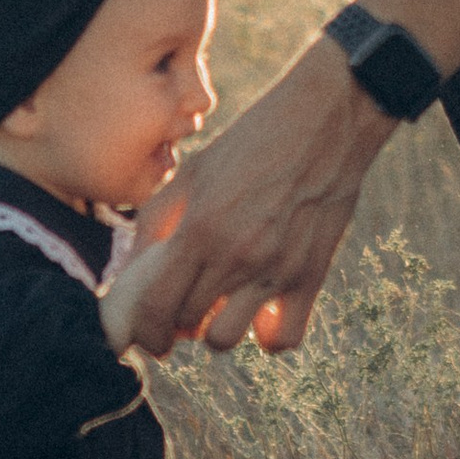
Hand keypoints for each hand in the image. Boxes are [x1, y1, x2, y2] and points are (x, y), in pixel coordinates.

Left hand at [137, 40, 394, 356]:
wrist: (326, 119)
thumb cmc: (253, 140)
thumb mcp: (194, 170)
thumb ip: (156, 221)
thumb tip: (133, 269)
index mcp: (200, 228)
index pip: (155, 307)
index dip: (143, 330)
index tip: (144, 332)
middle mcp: (236, 257)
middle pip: (187, 325)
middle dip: (175, 323)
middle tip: (181, 305)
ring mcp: (276, 271)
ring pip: (227, 339)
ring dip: (215, 329)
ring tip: (219, 305)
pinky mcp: (311, 276)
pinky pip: (283, 339)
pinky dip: (266, 337)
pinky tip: (260, 312)